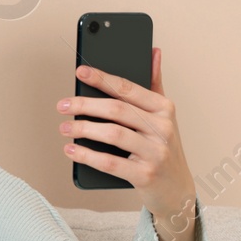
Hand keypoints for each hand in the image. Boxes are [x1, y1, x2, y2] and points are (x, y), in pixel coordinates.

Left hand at [55, 47, 195, 231]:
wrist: (177, 189)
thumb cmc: (164, 148)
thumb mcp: (164, 115)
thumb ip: (155, 83)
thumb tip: (153, 51)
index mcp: (165, 108)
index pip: (128, 88)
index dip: (102, 78)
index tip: (80, 72)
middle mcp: (162, 128)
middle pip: (117, 110)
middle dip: (85, 105)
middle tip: (63, 105)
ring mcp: (155, 152)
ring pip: (113, 134)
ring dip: (83, 129)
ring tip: (64, 127)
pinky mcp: (145, 175)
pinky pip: (111, 163)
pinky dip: (87, 156)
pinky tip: (72, 150)